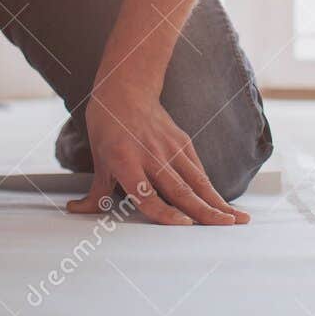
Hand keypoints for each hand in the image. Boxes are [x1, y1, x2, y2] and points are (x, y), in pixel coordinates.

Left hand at [65, 82, 248, 225]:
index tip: (184, 224)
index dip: (166, 212)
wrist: (126, 89)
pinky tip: (224, 205)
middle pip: (180, 189)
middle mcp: (151, 155)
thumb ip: (96, 191)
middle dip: (204, 210)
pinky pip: (198, 170)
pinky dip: (211, 189)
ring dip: (217, 202)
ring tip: (237, 219)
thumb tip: (77, 210)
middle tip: (225, 226)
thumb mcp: (99, 157)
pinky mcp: (182, 142)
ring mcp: (170, 148)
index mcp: (125, 160)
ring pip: (197, 181)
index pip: (147, 194)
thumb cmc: (108, 124)